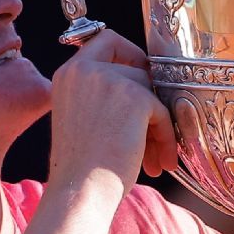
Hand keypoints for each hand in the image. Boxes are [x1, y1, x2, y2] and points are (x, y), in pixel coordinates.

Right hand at [47, 30, 178, 195]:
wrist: (80, 193)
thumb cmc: (81, 169)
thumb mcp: (82, 119)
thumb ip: (102, 94)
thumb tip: (144, 85)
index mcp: (68, 74)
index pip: (106, 40)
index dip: (130, 55)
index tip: (141, 79)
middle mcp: (85, 69)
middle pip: (137, 68)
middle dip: (149, 102)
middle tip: (152, 133)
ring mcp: (110, 80)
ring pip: (151, 93)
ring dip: (158, 127)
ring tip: (153, 159)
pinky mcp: (135, 96)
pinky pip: (163, 111)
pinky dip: (165, 137)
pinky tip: (157, 163)